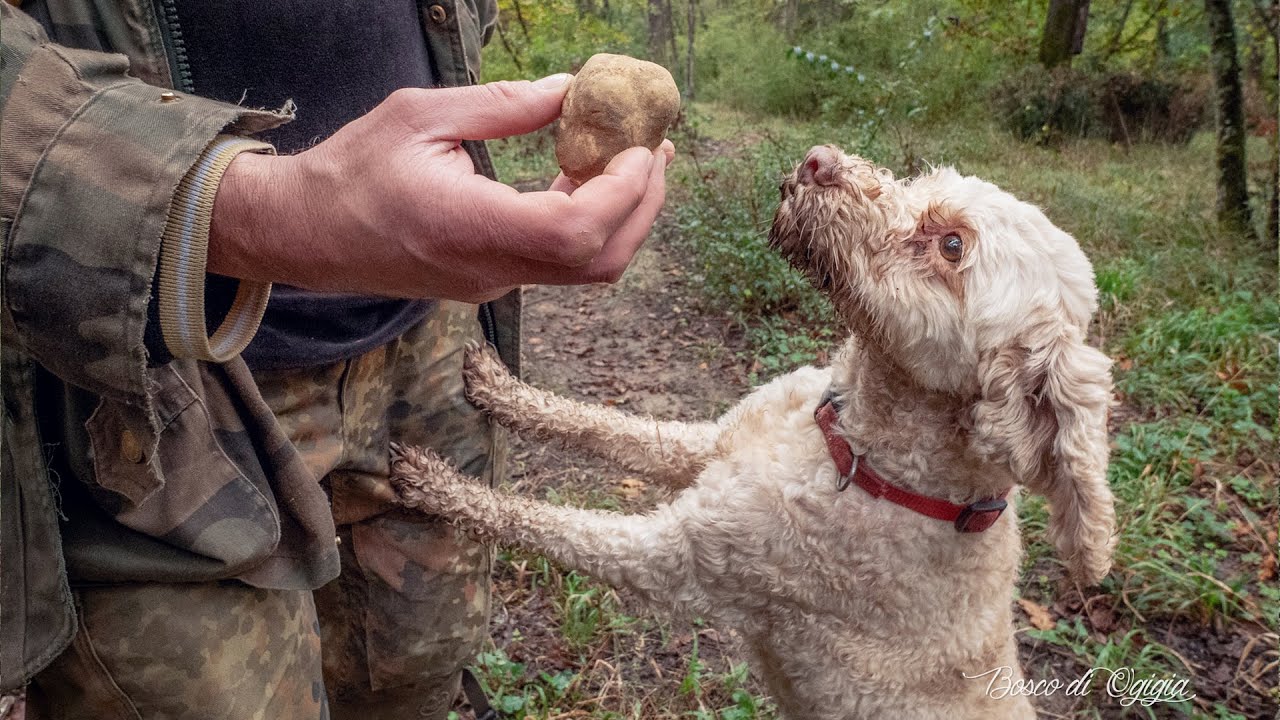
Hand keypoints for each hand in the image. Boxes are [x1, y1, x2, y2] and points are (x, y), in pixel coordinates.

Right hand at [208, 74, 673, 301]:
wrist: (305, 235)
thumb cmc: (352, 170)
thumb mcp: (420, 115)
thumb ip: (502, 105)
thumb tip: (569, 90)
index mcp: (467, 227)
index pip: (573, 233)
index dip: (623, 195)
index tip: (640, 150)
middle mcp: (488, 270)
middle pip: (598, 262)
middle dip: (642, 207)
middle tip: (656, 152)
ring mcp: (492, 285)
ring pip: (585, 269)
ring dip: (622, 217)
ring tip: (633, 160)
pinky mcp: (490, 283)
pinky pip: (558, 264)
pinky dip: (589, 224)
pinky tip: (584, 178)